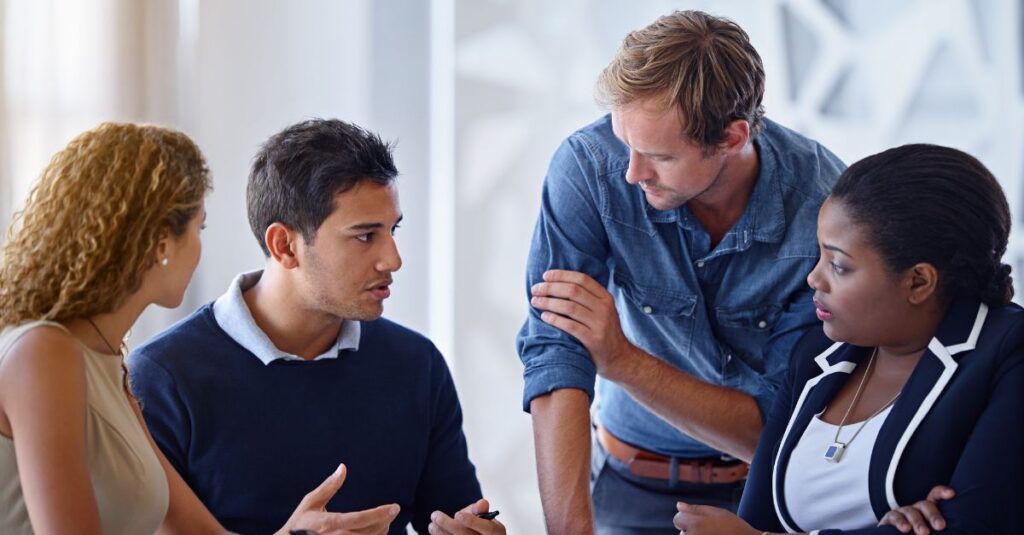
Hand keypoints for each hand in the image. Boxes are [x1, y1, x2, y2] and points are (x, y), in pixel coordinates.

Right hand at [275, 464, 399, 534]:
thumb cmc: (299, 525)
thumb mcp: (310, 503)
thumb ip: (328, 486)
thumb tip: (343, 468)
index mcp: (329, 524)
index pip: (360, 519)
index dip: (379, 514)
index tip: (394, 507)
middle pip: (370, 532)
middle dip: (385, 520)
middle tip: (392, 510)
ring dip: (381, 530)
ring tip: (385, 519)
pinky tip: (375, 530)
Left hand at [428, 499, 505, 534]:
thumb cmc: (480, 525)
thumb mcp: (483, 516)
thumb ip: (480, 509)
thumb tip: (481, 504)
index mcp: (497, 533)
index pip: (488, 528)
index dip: (473, 522)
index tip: (458, 514)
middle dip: (449, 525)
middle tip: (435, 515)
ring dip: (441, 534)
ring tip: (432, 525)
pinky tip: (435, 532)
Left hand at [531, 269, 635, 379]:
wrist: (620, 358)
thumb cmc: (604, 331)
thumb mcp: (602, 310)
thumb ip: (587, 298)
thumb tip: (557, 283)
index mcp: (605, 297)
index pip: (582, 279)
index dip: (561, 275)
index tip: (545, 275)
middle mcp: (604, 308)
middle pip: (573, 291)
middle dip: (550, 288)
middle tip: (535, 289)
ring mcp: (600, 324)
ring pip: (570, 307)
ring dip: (549, 302)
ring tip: (535, 301)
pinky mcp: (594, 340)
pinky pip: (570, 326)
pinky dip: (555, 319)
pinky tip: (544, 316)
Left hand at [673, 502, 760, 534]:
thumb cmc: (734, 528)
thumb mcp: (717, 513)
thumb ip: (695, 509)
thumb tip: (678, 505)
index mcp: (695, 525)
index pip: (678, 519)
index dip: (688, 518)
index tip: (700, 522)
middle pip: (682, 532)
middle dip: (692, 531)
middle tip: (711, 532)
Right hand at [878, 485, 954, 533]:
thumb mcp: (936, 532)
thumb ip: (943, 531)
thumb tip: (961, 533)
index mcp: (929, 511)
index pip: (935, 496)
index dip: (942, 492)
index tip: (952, 494)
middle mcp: (916, 509)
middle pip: (925, 505)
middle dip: (933, 515)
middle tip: (940, 526)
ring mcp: (903, 512)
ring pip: (911, 512)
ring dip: (918, 522)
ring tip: (924, 533)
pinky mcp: (890, 519)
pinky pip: (894, 516)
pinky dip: (900, 522)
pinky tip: (905, 529)